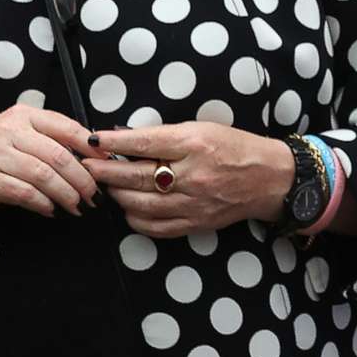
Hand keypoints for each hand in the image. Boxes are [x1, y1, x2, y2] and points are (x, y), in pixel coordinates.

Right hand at [0, 103, 100, 218]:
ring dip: (66, 194)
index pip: (67, 127)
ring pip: (45, 175)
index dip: (90, 148)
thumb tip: (88, 156)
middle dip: (83, 178)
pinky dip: (43, 204)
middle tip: (94, 194)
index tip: (105, 164)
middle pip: (59, 155)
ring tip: (77, 205)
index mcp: (22, 116)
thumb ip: (45, 138)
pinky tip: (51, 210)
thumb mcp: (13, 132)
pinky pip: (25, 193)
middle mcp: (10, 132)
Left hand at [86, 122, 292, 238]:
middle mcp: (192, 175)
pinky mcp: (195, 223)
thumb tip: (125, 138)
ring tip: (108, 185)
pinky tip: (129, 208)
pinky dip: (135, 218)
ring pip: (140, 203)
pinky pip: (155, 227)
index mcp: (195, 144)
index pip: (144, 142)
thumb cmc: (235, 148)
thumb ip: (165, 136)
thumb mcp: (202, 129)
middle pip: (136, 175)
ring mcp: (193, 203)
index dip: (114, 142)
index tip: (93, 141)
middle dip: (105, 170)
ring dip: (117, 194)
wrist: (269, 179)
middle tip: (86, 165)